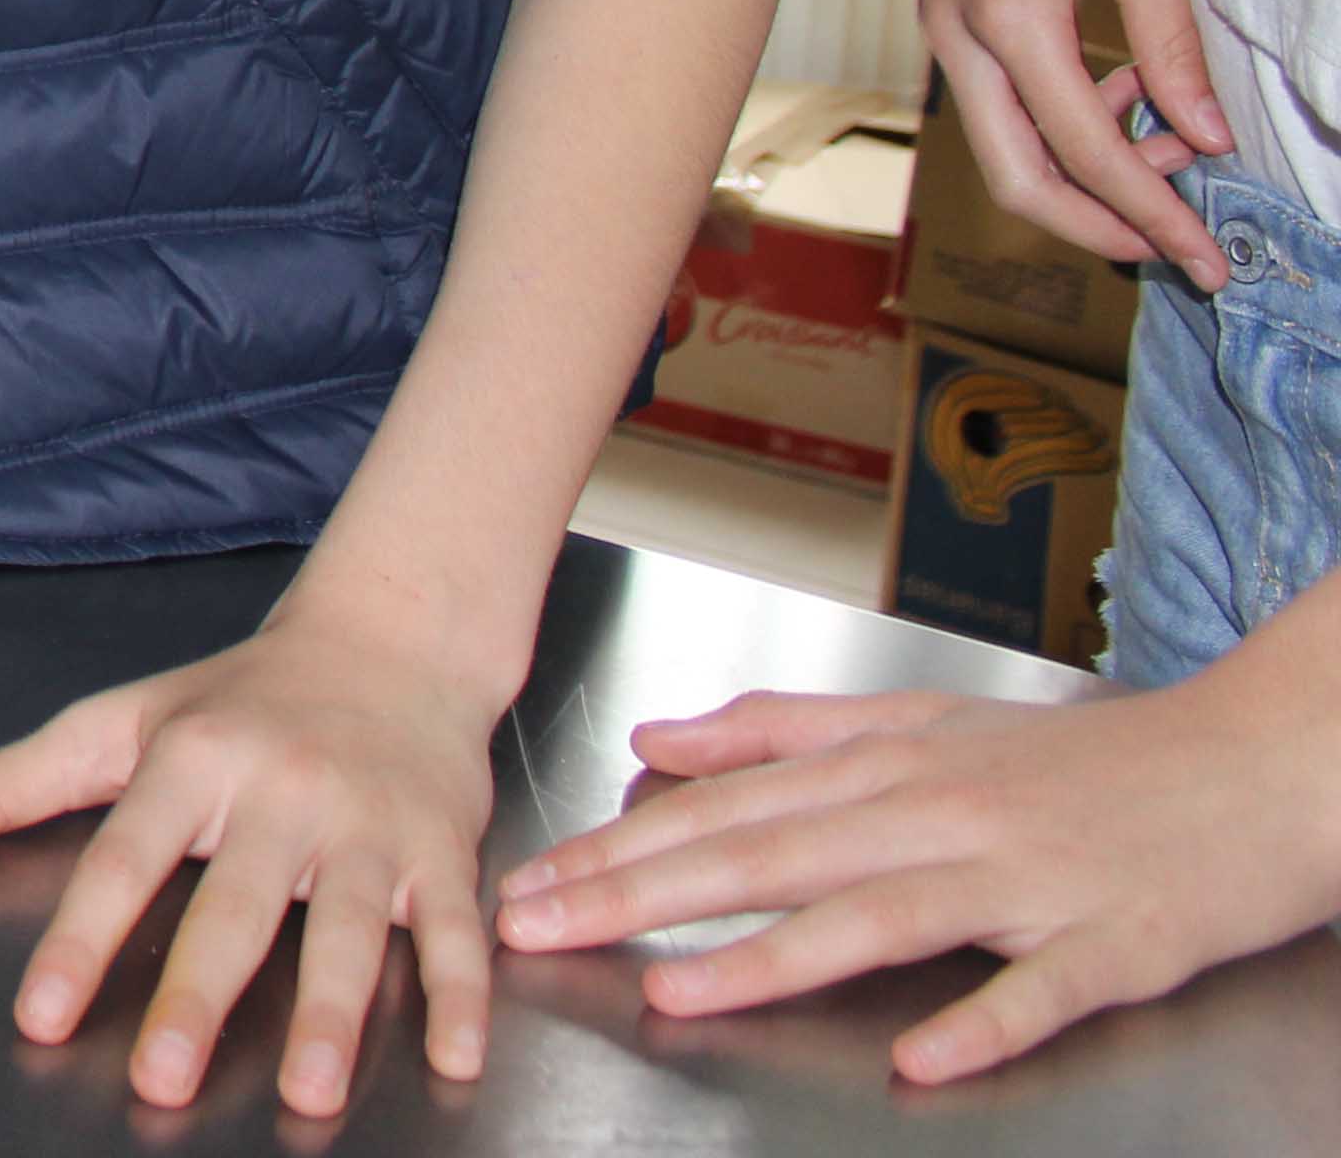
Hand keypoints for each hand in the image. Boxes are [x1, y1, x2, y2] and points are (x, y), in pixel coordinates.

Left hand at [0, 610, 506, 1116]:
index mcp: (190, 760)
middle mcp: (279, 788)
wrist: (389, 642)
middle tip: (164, 1079)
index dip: (80, 939)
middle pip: (233, 905)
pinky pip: (457, 931)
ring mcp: (367, 822)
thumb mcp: (113, 725)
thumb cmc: (238, 698)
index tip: (42, 1013)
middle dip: (199, 996)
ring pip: (352, 925)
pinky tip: (452, 1060)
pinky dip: (462, 997)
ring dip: (334, 1013)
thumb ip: (2, 785)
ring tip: (308, 1090)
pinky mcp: (443, 850)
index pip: (121, 858)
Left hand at [497, 649, 1340, 1082]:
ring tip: (676, 991)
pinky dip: (979, 1023)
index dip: (619, 847)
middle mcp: (941, 813)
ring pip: (877, 916)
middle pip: (770, 856)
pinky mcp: (1112, 942)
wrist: (1256, 765)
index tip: (528, 883)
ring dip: (770, 957)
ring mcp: (1026, 880)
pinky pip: (1037, 991)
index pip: (728, 809)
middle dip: (643, 896)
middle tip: (542, 930)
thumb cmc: (1088, 760)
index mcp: (891, 767)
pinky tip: (920, 1058)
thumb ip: (787, 734)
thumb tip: (660, 742)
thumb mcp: (927, 726)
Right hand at [918, 0, 1224, 281]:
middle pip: (1019, 180)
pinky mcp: (948, 19)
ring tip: (1169, 141)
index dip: (1152, 214)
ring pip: (1005, 150)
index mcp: (1009, 17)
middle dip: (1102, 227)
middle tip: (1180, 247)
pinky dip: (1063, 127)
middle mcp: (958, 37)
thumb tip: (1207, 138)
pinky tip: (1119, 90)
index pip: (1086, 151)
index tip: (1209, 257)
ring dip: (1086, 173)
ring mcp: (943, 31)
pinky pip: (999, 107)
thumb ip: (1172, 45)